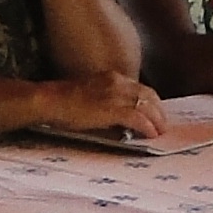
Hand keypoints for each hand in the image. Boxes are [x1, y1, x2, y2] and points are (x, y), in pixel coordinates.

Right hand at [34, 71, 167, 138]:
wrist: (50, 100)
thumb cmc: (62, 101)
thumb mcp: (89, 95)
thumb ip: (105, 101)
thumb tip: (117, 118)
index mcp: (112, 78)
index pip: (141, 88)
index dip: (151, 102)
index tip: (155, 113)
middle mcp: (118, 82)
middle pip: (149, 95)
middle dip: (159, 111)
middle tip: (163, 125)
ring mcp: (116, 95)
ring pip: (147, 106)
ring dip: (157, 120)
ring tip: (160, 132)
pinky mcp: (112, 109)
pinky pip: (137, 117)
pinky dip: (147, 127)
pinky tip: (151, 135)